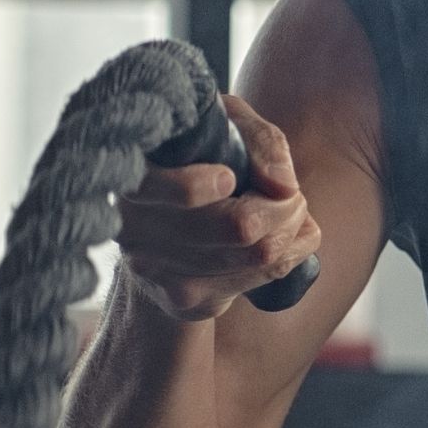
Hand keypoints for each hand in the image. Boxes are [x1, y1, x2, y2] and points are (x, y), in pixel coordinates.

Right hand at [116, 95, 321, 321]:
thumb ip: (259, 142)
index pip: (181, 194)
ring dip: (292, 231)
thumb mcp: (225, 128)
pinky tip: (285, 239)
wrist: (162, 228)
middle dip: (284, 208)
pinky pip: (261, 278)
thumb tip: (284, 187)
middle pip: (240, 228)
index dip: (214, 184)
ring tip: (290, 213)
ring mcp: (158, 271)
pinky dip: (289, 255)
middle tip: (292, 196)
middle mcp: (136, 228)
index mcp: (134, 177)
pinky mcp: (183, 299)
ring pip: (259, 255)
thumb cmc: (200, 160)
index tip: (230, 176)